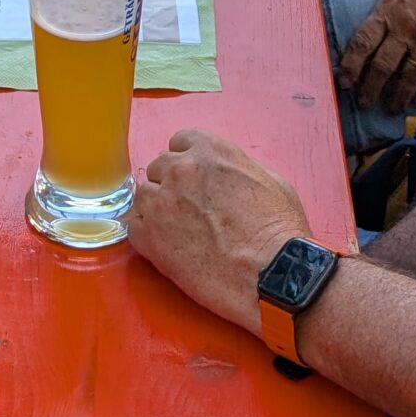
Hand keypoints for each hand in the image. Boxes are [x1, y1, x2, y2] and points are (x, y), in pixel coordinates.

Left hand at [128, 130, 312, 330]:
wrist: (273, 274)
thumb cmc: (279, 232)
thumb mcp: (271, 181)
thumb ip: (238, 167)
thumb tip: (227, 173)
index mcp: (209, 150)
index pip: (180, 142)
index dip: (187, 163)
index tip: (195, 180)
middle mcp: (180, 169)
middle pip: (159, 168)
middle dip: (172, 185)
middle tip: (190, 211)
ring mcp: (161, 202)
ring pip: (143, 196)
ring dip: (157, 210)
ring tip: (180, 232)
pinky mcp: (150, 237)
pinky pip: (135, 228)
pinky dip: (148, 237)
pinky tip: (170, 249)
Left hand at [334, 0, 415, 114]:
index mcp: (388, 10)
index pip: (363, 42)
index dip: (351, 64)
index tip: (343, 81)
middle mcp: (405, 31)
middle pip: (383, 66)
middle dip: (371, 87)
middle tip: (363, 103)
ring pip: (410, 75)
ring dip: (399, 94)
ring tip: (391, 109)